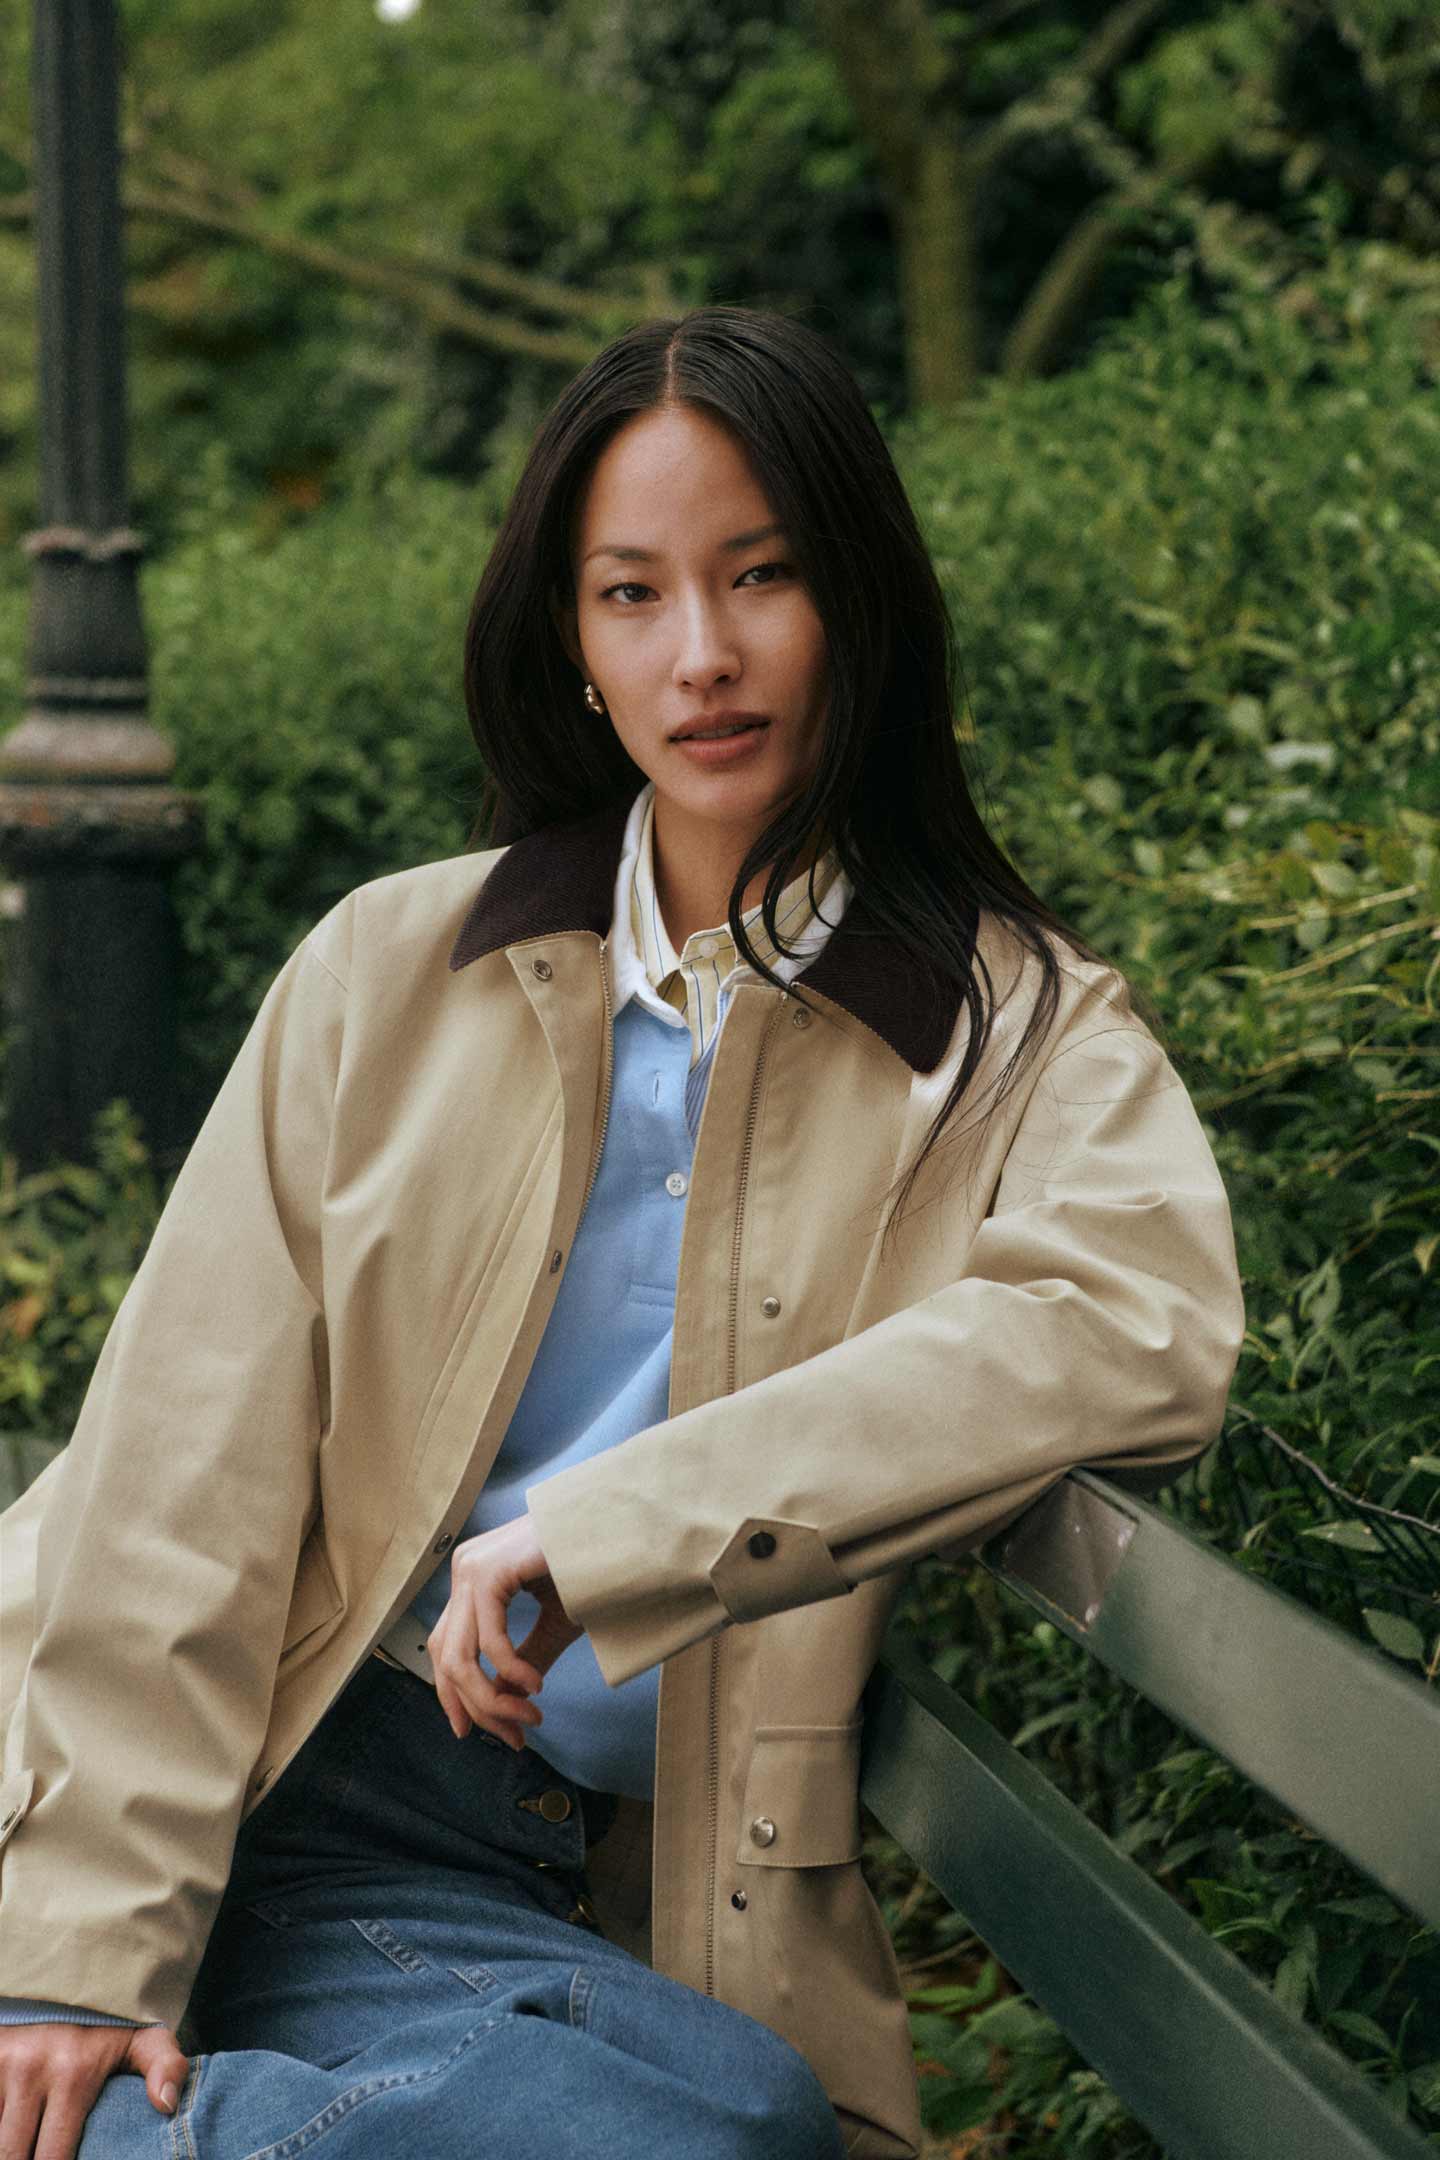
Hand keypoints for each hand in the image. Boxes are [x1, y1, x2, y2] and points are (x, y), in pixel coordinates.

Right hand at [0, 2021, 187, 2159]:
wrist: (68, 1975)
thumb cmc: (107, 2020)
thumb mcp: (143, 2038)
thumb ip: (164, 2065)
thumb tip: (166, 2104)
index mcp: (74, 2073)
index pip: (52, 2158)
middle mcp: (32, 2070)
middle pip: (12, 2155)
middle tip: (40, 2156)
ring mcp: (3, 2064)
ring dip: (8, 2144)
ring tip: (27, 2144)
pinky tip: (10, 2128)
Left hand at [426, 1512, 581, 1748]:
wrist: (614, 1529)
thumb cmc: (589, 1569)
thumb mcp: (552, 1624)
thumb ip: (522, 1661)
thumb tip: (501, 1706)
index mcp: (472, 1579)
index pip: (444, 1649)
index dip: (454, 1697)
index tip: (476, 1734)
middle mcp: (464, 1571)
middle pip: (446, 1658)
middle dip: (477, 1707)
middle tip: (514, 1738)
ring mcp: (472, 1568)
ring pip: (458, 1656)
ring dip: (492, 1699)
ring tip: (527, 1719)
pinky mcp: (490, 1570)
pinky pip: (490, 1639)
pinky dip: (511, 1671)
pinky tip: (534, 1686)